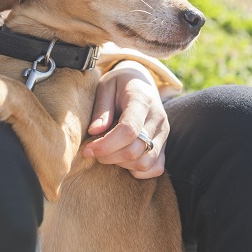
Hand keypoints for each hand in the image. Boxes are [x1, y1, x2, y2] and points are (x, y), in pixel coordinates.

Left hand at [82, 61, 167, 178]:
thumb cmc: (119, 84)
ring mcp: (164, 133)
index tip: (87, 149)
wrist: (141, 82)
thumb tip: (94, 132)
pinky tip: (123, 159)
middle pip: (135, 150)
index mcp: (142, 100)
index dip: (106, 145)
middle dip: (108, 156)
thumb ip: (101, 109)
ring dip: (122, 164)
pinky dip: (137, 170)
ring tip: (108, 152)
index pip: (129, 130)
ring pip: (145, 163)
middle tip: (92, 150)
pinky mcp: (165, 145)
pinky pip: (155, 168)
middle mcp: (158, 118)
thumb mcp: (105, 87)